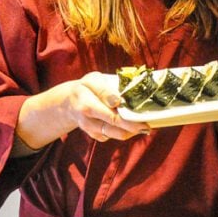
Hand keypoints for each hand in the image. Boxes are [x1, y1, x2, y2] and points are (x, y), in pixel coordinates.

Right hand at [16, 72, 149, 149]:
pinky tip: (133, 124)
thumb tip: (118, 101)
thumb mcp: (93, 80)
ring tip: (145, 125)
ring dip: (132, 131)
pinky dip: (126, 131)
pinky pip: (114, 136)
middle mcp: (87, 120)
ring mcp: (91, 130)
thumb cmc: (86, 88)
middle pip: (114, 127)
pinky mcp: (96, 135)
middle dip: (133, 127)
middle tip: (148, 125)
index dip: (127, 116)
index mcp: (86, 104)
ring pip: (116, 135)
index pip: (110, 114)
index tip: (143, 117)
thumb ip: (105, 89)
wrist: (69, 103)